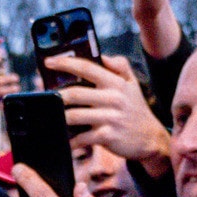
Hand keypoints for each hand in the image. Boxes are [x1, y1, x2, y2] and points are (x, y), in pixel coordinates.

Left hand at [50, 55, 172, 167]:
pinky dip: (70, 140)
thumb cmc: (136, 109)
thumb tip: (104, 56)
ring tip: (51, 117)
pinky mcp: (107, 136)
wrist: (151, 138)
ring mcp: (110, 118)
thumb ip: (120, 66)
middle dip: (56, 96)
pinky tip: (65, 140)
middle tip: (46, 97)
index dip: (65, 63)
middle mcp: (113, 98)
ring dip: (59, 117)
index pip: (86, 68)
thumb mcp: (132, 84)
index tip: (48, 62)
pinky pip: (81, 137)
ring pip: (74, 116)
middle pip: (75, 94)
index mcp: (115, 83)